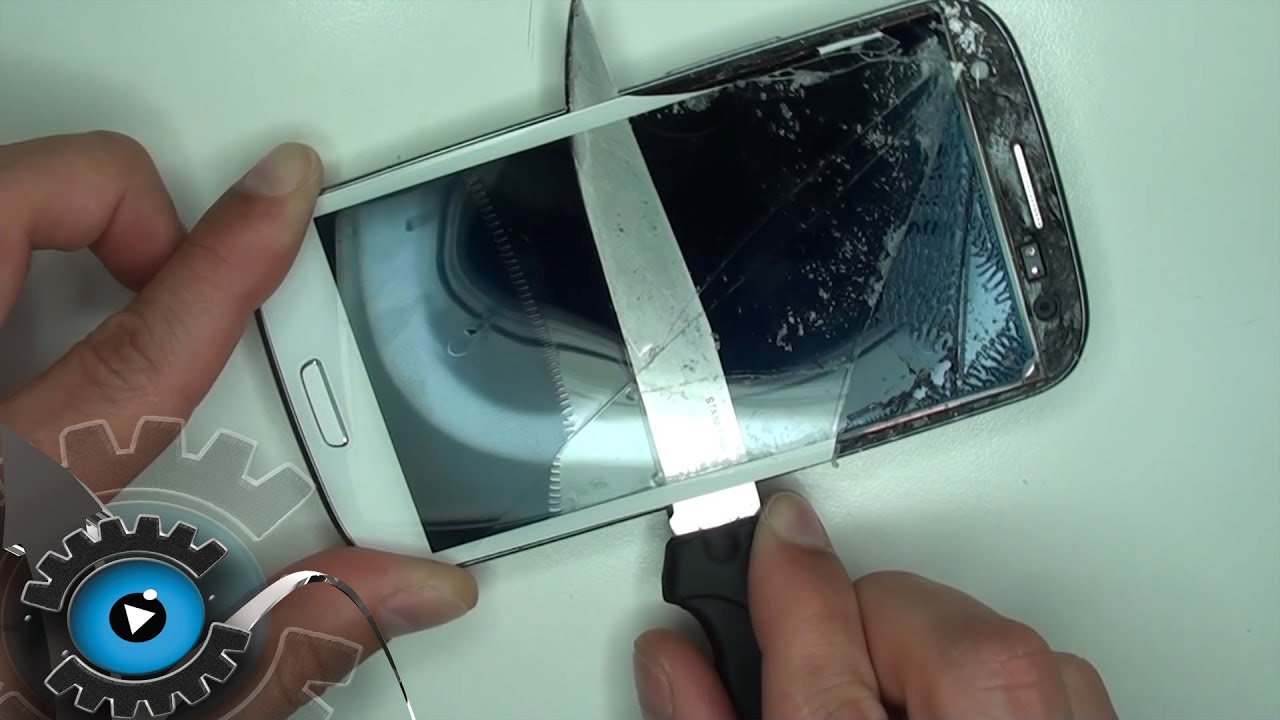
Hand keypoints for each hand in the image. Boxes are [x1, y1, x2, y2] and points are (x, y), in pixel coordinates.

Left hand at [0, 132, 476, 717]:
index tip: (279, 196)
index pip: (128, 355)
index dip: (222, 264)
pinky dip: (9, 286)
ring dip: (39, 233)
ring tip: (101, 286)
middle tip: (173, 256)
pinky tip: (28, 350)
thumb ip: (269, 650)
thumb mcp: (114, 704)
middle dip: (110, 202)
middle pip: (1, 213)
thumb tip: (397, 593)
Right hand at [634, 491, 1114, 719]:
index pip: (820, 644)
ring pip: (1006, 645)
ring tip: (892, 702)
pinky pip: (1064, 682)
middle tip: (821, 657)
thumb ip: (716, 719)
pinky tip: (962, 718)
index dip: (782, 567)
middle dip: (864, 619)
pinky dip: (1010, 685)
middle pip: (923, 617)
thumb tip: (673, 658)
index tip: (768, 523)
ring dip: (940, 651)